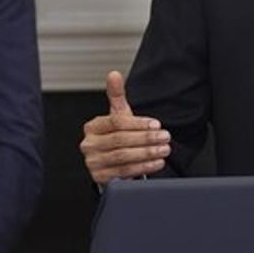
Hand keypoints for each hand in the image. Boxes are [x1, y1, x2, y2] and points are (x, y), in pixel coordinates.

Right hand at [80, 70, 171, 184]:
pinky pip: (123, 172)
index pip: (116, 122)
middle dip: (146, 139)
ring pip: (123, 157)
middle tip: (165, 137)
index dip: (138, 123)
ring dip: (147, 153)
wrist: (111, 164)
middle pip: (120, 140)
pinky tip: (157, 162)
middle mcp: (88, 145)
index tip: (157, 124)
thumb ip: (117, 95)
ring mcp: (93, 163)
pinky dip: (143, 167)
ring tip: (164, 149)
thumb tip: (114, 74)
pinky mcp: (100, 178)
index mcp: (92, 127)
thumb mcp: (118, 116)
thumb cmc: (117, 137)